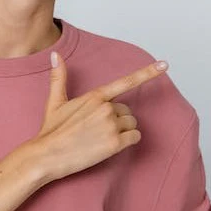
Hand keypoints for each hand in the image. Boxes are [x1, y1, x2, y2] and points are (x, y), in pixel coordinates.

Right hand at [30, 52, 168, 182]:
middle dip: (118, 120)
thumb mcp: (54, 102)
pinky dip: (127, 142)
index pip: (126, 81)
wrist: (46, 155)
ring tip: (100, 139)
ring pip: (132, 125)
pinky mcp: (114, 144)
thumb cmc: (50, 131)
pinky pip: (135, 138)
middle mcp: (106, 108)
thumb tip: (55, 54)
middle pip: (127, 111)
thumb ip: (59, 77)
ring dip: (122, 132)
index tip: (165, 65)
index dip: (148, 73)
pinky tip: (109, 146)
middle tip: (97, 130)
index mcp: (95, 96)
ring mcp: (111, 126)